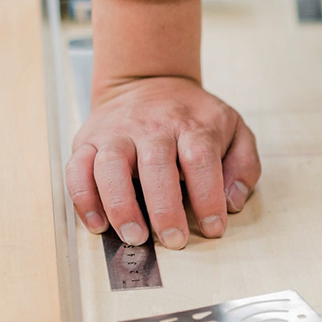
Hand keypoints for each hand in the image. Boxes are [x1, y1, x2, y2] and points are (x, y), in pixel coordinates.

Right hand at [66, 76, 259, 248]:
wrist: (151, 82)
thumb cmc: (196, 117)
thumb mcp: (234, 130)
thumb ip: (243, 165)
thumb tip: (233, 202)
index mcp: (192, 126)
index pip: (200, 160)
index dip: (207, 197)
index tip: (213, 228)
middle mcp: (152, 127)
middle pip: (156, 165)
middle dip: (164, 208)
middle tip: (173, 240)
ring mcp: (116, 133)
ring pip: (110, 166)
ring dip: (120, 205)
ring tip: (134, 236)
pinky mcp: (88, 140)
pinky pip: (77, 168)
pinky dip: (83, 198)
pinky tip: (98, 224)